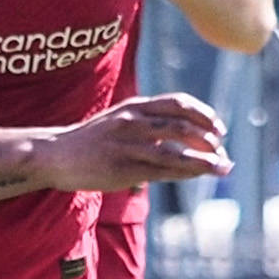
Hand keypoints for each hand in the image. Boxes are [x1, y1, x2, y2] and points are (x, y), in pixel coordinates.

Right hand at [38, 93, 229, 192]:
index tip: (219, 128)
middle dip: (209, 138)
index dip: (204, 114)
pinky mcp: (123, 167)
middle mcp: (132, 122)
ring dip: (204, 160)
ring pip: (175, 150)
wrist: (55, 154)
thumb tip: (184, 135)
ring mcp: (127, 145)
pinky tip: (198, 175)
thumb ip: (148, 123)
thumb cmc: (92, 140)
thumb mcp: (119, 121)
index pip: (178, 103)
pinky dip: (185, 172)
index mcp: (134, 107)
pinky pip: (162, 170)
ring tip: (223, 167)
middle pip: (182, 125)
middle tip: (222, 150)